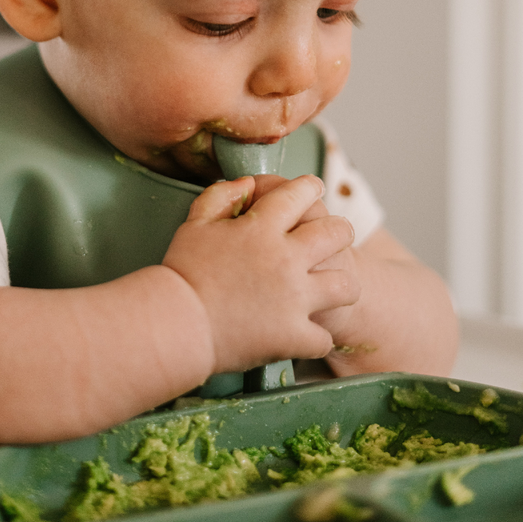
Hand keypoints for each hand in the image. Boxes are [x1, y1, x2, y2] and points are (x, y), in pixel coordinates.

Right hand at [162, 174, 357, 372]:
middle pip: (336, 232)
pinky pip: (324, 337)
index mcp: (262, 228)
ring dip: (341, 285)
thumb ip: (220, 197)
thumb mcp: (194, 223)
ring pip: (346, 285)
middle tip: (335, 236)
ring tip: (333, 288)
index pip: (300, 193)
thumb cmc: (181, 272)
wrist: (176, 324)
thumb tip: (246, 184)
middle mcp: (287, 258)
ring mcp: (295, 298)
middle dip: (340, 231)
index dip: (309, 187)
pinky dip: (317, 337)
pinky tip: (307, 334)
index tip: (312, 187)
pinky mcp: (295, 335)